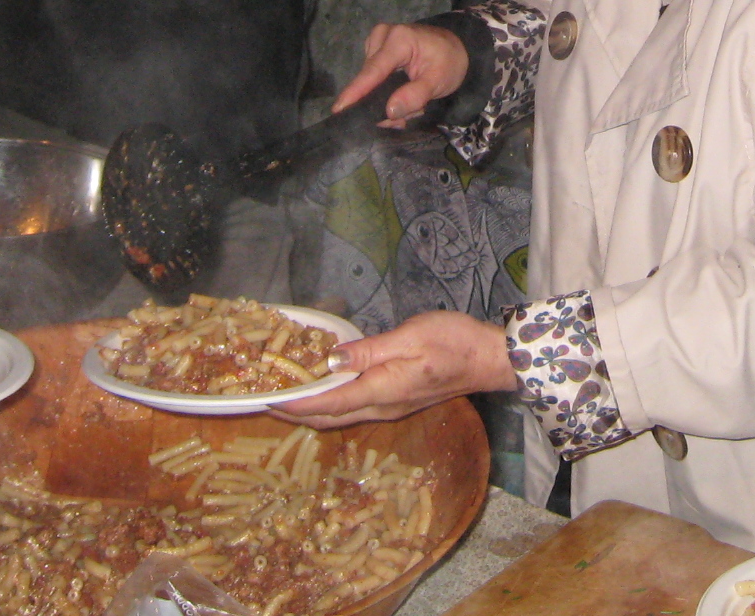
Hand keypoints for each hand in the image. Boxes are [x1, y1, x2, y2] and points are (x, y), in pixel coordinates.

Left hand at [270, 311, 515, 426]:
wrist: (489, 359)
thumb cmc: (452, 342)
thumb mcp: (409, 336)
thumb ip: (369, 350)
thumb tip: (331, 360)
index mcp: (382, 391)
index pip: (329, 404)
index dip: (296, 405)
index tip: (267, 402)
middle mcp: (383, 407)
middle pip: (330, 417)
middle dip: (297, 413)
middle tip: (266, 401)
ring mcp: (391, 408)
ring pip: (342, 415)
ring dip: (313, 410)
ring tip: (288, 396)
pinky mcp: (398, 402)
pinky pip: (356, 408)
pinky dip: (332, 403)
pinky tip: (326, 389)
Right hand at [334, 23, 469, 127]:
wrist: (457, 47)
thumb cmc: (450, 61)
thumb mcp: (439, 81)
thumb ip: (415, 96)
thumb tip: (389, 111)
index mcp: (399, 40)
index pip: (373, 71)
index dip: (356, 92)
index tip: (339, 109)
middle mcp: (382, 36)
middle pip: (371, 79)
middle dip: (384, 102)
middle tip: (406, 116)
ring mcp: (377, 40)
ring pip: (372, 81)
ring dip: (387, 98)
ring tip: (411, 103)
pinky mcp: (376, 49)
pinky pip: (375, 77)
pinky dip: (387, 90)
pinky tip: (401, 94)